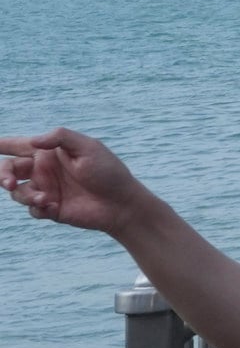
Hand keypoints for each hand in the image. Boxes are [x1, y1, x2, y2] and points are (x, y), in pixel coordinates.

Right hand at [0, 129, 150, 235]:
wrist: (120, 203)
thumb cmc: (107, 171)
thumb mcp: (88, 148)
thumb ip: (60, 138)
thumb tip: (33, 141)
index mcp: (50, 152)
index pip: (18, 145)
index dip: (0, 144)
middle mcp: (43, 169)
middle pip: (9, 170)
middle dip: (3, 175)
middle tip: (10, 182)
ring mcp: (45, 189)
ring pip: (17, 192)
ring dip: (26, 195)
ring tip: (46, 198)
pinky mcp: (49, 208)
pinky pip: (32, 209)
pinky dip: (40, 208)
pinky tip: (56, 207)